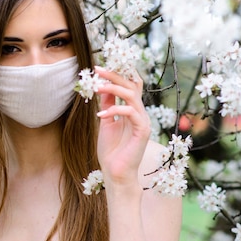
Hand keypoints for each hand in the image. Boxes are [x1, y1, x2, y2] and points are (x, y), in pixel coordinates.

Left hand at [95, 67, 151, 188]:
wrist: (116, 174)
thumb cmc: (112, 151)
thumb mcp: (106, 123)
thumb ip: (107, 105)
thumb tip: (103, 86)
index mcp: (132, 110)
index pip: (131, 85)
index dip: (119, 73)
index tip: (102, 66)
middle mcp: (140, 112)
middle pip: (132, 84)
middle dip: (114, 74)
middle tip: (98, 69)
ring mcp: (143, 121)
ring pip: (131, 95)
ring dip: (113, 88)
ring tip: (97, 87)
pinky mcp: (142, 131)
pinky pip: (130, 113)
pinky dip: (114, 110)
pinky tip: (100, 116)